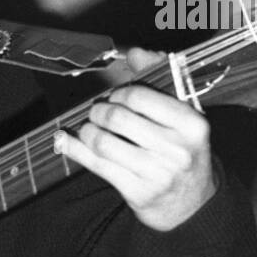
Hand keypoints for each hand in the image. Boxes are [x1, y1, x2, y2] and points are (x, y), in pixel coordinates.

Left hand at [55, 49, 216, 230]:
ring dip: (87, 131)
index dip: (118, 93)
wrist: (191, 204)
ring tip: (89, 128)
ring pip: (103, 142)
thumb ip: (160, 80)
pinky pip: (95, 164)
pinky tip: (63, 140)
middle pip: (117, 118)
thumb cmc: (182, 150)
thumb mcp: (182, 117)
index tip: (115, 96)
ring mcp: (157, 173)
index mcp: (193, 125)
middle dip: (99, 111)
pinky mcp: (137, 192)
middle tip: (98, 113)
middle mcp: (177, 150)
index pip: (139, 97)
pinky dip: (73, 149)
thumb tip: (135, 52)